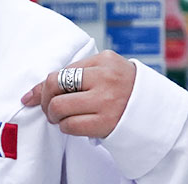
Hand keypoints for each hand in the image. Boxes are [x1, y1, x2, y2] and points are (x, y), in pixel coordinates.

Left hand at [19, 50, 135, 138]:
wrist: (154, 111)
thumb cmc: (124, 90)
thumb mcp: (106, 71)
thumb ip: (78, 74)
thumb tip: (35, 91)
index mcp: (104, 60)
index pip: (60, 72)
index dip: (42, 87)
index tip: (32, 96)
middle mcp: (105, 77)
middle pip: (55, 86)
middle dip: (45, 101)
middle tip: (49, 109)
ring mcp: (106, 100)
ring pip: (59, 107)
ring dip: (54, 116)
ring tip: (61, 118)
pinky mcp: (107, 122)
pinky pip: (71, 125)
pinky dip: (66, 127)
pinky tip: (73, 125)